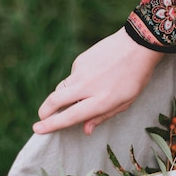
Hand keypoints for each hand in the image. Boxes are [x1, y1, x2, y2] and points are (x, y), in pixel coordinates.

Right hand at [33, 27, 163, 134]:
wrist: (137, 45)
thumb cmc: (135, 78)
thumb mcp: (125, 103)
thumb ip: (103, 116)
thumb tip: (85, 130)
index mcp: (101, 100)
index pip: (70, 116)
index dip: (52, 124)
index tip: (38, 129)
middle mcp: (87, 86)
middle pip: (55, 100)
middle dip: (45, 111)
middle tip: (42, 118)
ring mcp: (81, 71)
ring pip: (61, 88)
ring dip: (60, 98)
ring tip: (74, 99)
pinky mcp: (79, 60)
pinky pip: (72, 77)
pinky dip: (76, 83)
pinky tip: (92, 78)